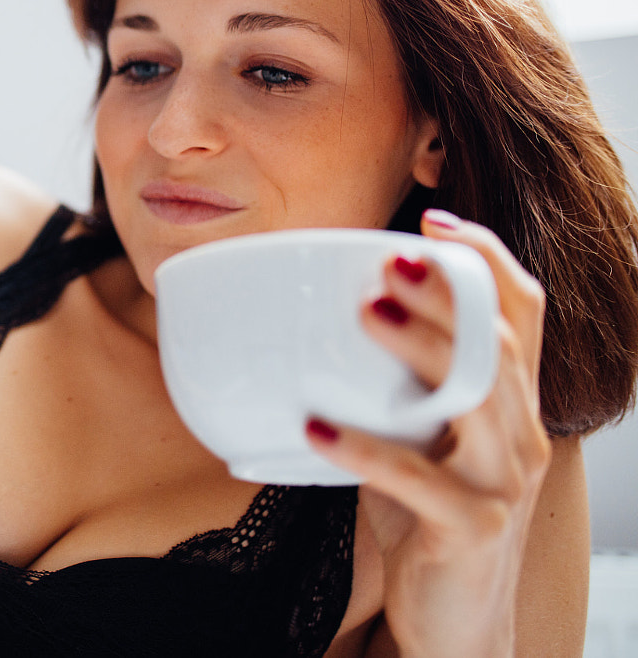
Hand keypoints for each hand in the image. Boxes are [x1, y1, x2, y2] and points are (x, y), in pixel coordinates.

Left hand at [303, 209, 552, 657]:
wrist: (453, 622)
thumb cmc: (424, 521)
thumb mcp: (415, 442)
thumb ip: (391, 390)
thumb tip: (312, 326)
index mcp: (510, 407)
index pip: (524, 316)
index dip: (488, 261)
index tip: (435, 220)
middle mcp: (521, 438)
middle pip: (501, 346)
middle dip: (449, 295)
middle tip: (389, 259)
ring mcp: (502, 484)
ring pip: (478, 398)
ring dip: (421, 349)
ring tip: (366, 313)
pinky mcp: (470, 528)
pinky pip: (419, 480)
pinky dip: (363, 449)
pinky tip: (314, 427)